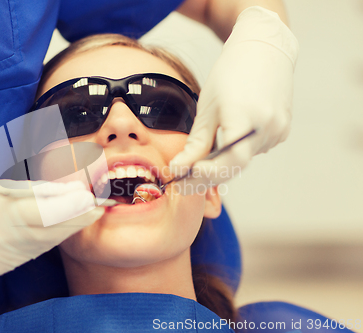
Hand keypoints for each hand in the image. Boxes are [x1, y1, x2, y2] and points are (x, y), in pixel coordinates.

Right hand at [0, 180, 102, 276]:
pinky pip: (30, 254)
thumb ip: (31, 191)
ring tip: (81, 214)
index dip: (73, 208)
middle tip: (99, 208)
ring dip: (65, 230)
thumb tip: (66, 191)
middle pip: (51, 233)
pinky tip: (52, 229)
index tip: (93, 201)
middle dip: (79, 220)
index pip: (46, 214)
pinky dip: (45, 240)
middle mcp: (0, 240)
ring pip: (44, 245)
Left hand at [170, 6, 298, 186]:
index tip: (185, 175)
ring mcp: (279, 129)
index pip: (230, 160)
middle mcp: (268, 126)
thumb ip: (196, 143)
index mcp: (247, 117)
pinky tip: (227, 139)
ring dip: (222, 163)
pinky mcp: (282, 130)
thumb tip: (179, 169)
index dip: (208, 173)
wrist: (263, 50)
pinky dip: (237, 151)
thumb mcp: (207, 108)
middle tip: (185, 181)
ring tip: (200, 160)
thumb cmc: (230, 74)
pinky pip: (255, 150)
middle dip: (209, 175)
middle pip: (237, 165)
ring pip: (245, 159)